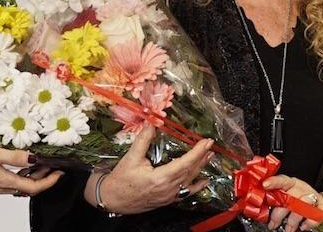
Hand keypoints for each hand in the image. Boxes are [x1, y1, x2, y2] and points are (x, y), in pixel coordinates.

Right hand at [0, 141, 63, 195]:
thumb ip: (16, 157)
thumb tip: (35, 159)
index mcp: (5, 182)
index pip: (34, 188)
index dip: (50, 181)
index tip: (60, 173)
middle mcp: (1, 187)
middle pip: (29, 188)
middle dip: (44, 178)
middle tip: (54, 166)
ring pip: (21, 185)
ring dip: (33, 176)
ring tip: (41, 163)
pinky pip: (11, 182)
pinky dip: (21, 175)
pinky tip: (21, 165)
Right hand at [85, 123, 213, 214]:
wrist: (112, 199)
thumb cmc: (120, 180)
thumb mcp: (131, 158)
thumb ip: (143, 140)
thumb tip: (152, 123)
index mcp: (159, 178)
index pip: (184, 163)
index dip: (197, 152)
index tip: (206, 142)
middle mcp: (167, 189)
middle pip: (190, 172)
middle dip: (201, 157)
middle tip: (210, 145)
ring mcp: (169, 196)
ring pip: (189, 181)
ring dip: (200, 168)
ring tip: (209, 156)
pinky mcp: (167, 200)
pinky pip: (186, 193)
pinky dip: (197, 186)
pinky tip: (204, 180)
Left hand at [263, 175, 322, 231]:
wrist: (320, 205)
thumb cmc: (298, 201)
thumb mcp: (286, 197)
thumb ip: (275, 199)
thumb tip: (259, 208)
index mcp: (291, 184)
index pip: (282, 180)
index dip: (274, 182)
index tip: (265, 185)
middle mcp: (302, 188)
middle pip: (290, 196)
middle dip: (279, 213)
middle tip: (273, 224)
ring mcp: (314, 197)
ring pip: (303, 204)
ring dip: (293, 219)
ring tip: (288, 229)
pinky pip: (317, 213)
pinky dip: (309, 222)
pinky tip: (303, 227)